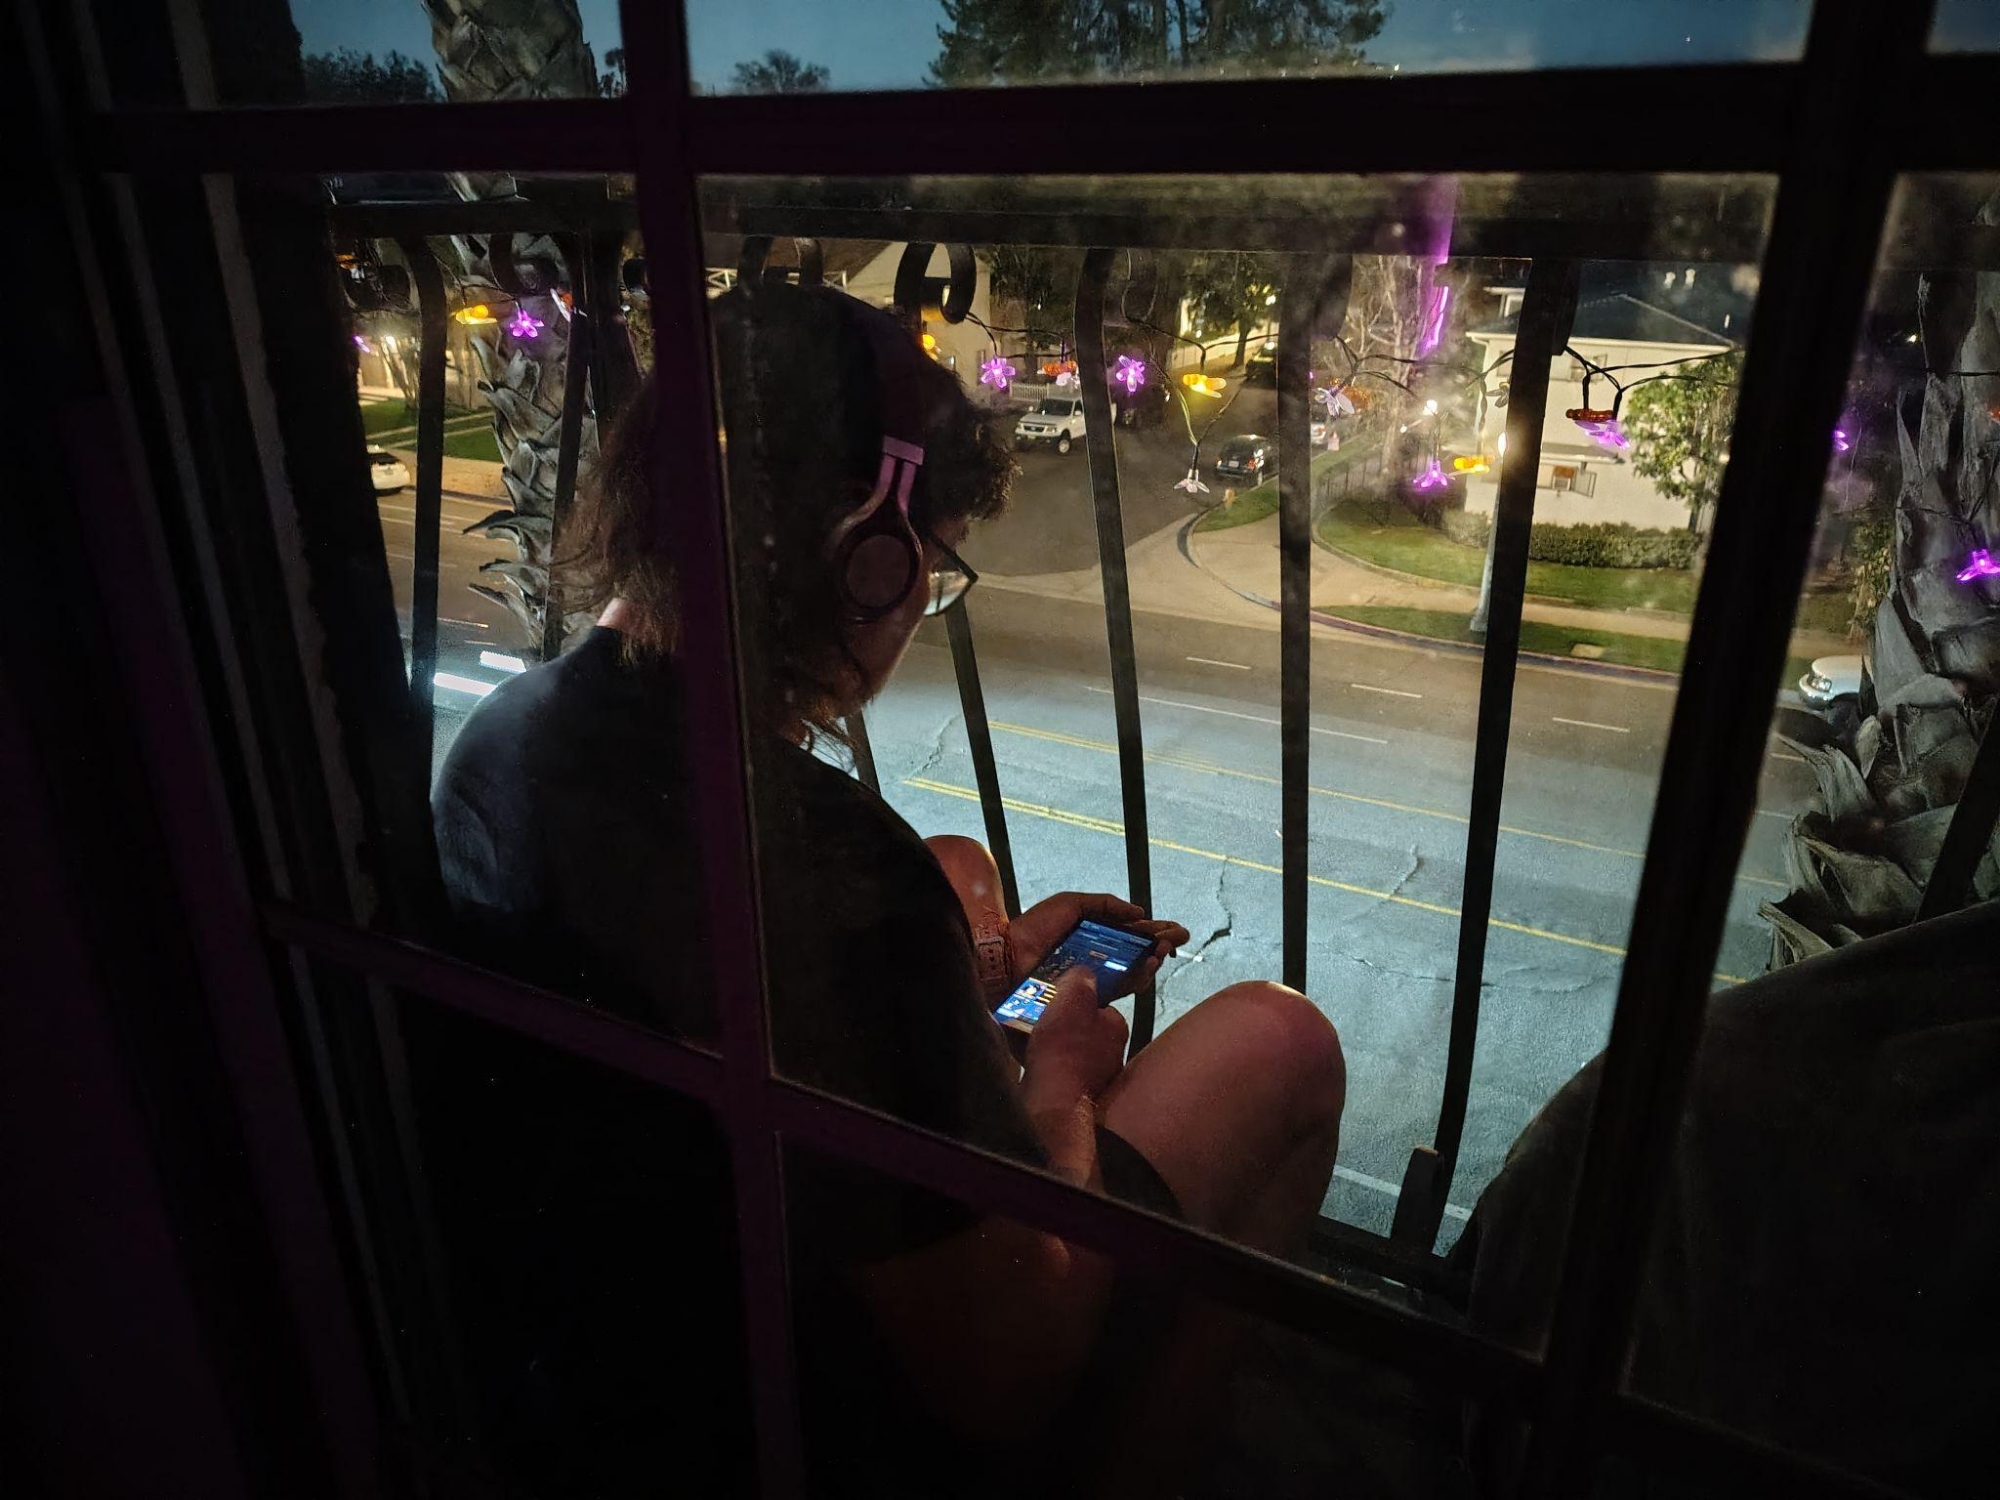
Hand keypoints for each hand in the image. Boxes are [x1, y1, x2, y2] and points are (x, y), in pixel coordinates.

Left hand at [1006, 892, 1190, 989]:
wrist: (1010, 955)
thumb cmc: (1036, 927)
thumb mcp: (1072, 904)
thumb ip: (1106, 904)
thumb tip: (1139, 912)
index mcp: (1095, 936)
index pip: (1133, 935)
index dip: (1156, 933)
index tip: (1177, 930)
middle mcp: (1099, 959)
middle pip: (1139, 955)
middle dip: (1162, 946)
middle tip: (1176, 939)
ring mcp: (1095, 978)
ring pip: (1135, 973)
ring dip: (1154, 960)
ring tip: (1163, 949)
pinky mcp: (1089, 996)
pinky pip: (1120, 989)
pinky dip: (1138, 977)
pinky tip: (1149, 964)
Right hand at [1022, 966, 1128, 1113]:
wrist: (1053, 1102)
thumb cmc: (1065, 1047)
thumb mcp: (1073, 999)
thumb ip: (1080, 981)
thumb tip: (1084, 973)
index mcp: (1116, 1028)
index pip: (1101, 1005)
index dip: (1078, 997)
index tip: (1058, 994)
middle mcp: (1110, 1054)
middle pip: (1082, 1028)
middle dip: (1059, 1020)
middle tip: (1035, 1012)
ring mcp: (1092, 1077)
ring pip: (1065, 1050)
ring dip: (1045, 1041)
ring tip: (1021, 1031)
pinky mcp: (1071, 1095)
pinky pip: (1053, 1070)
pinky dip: (1037, 1061)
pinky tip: (1018, 1052)